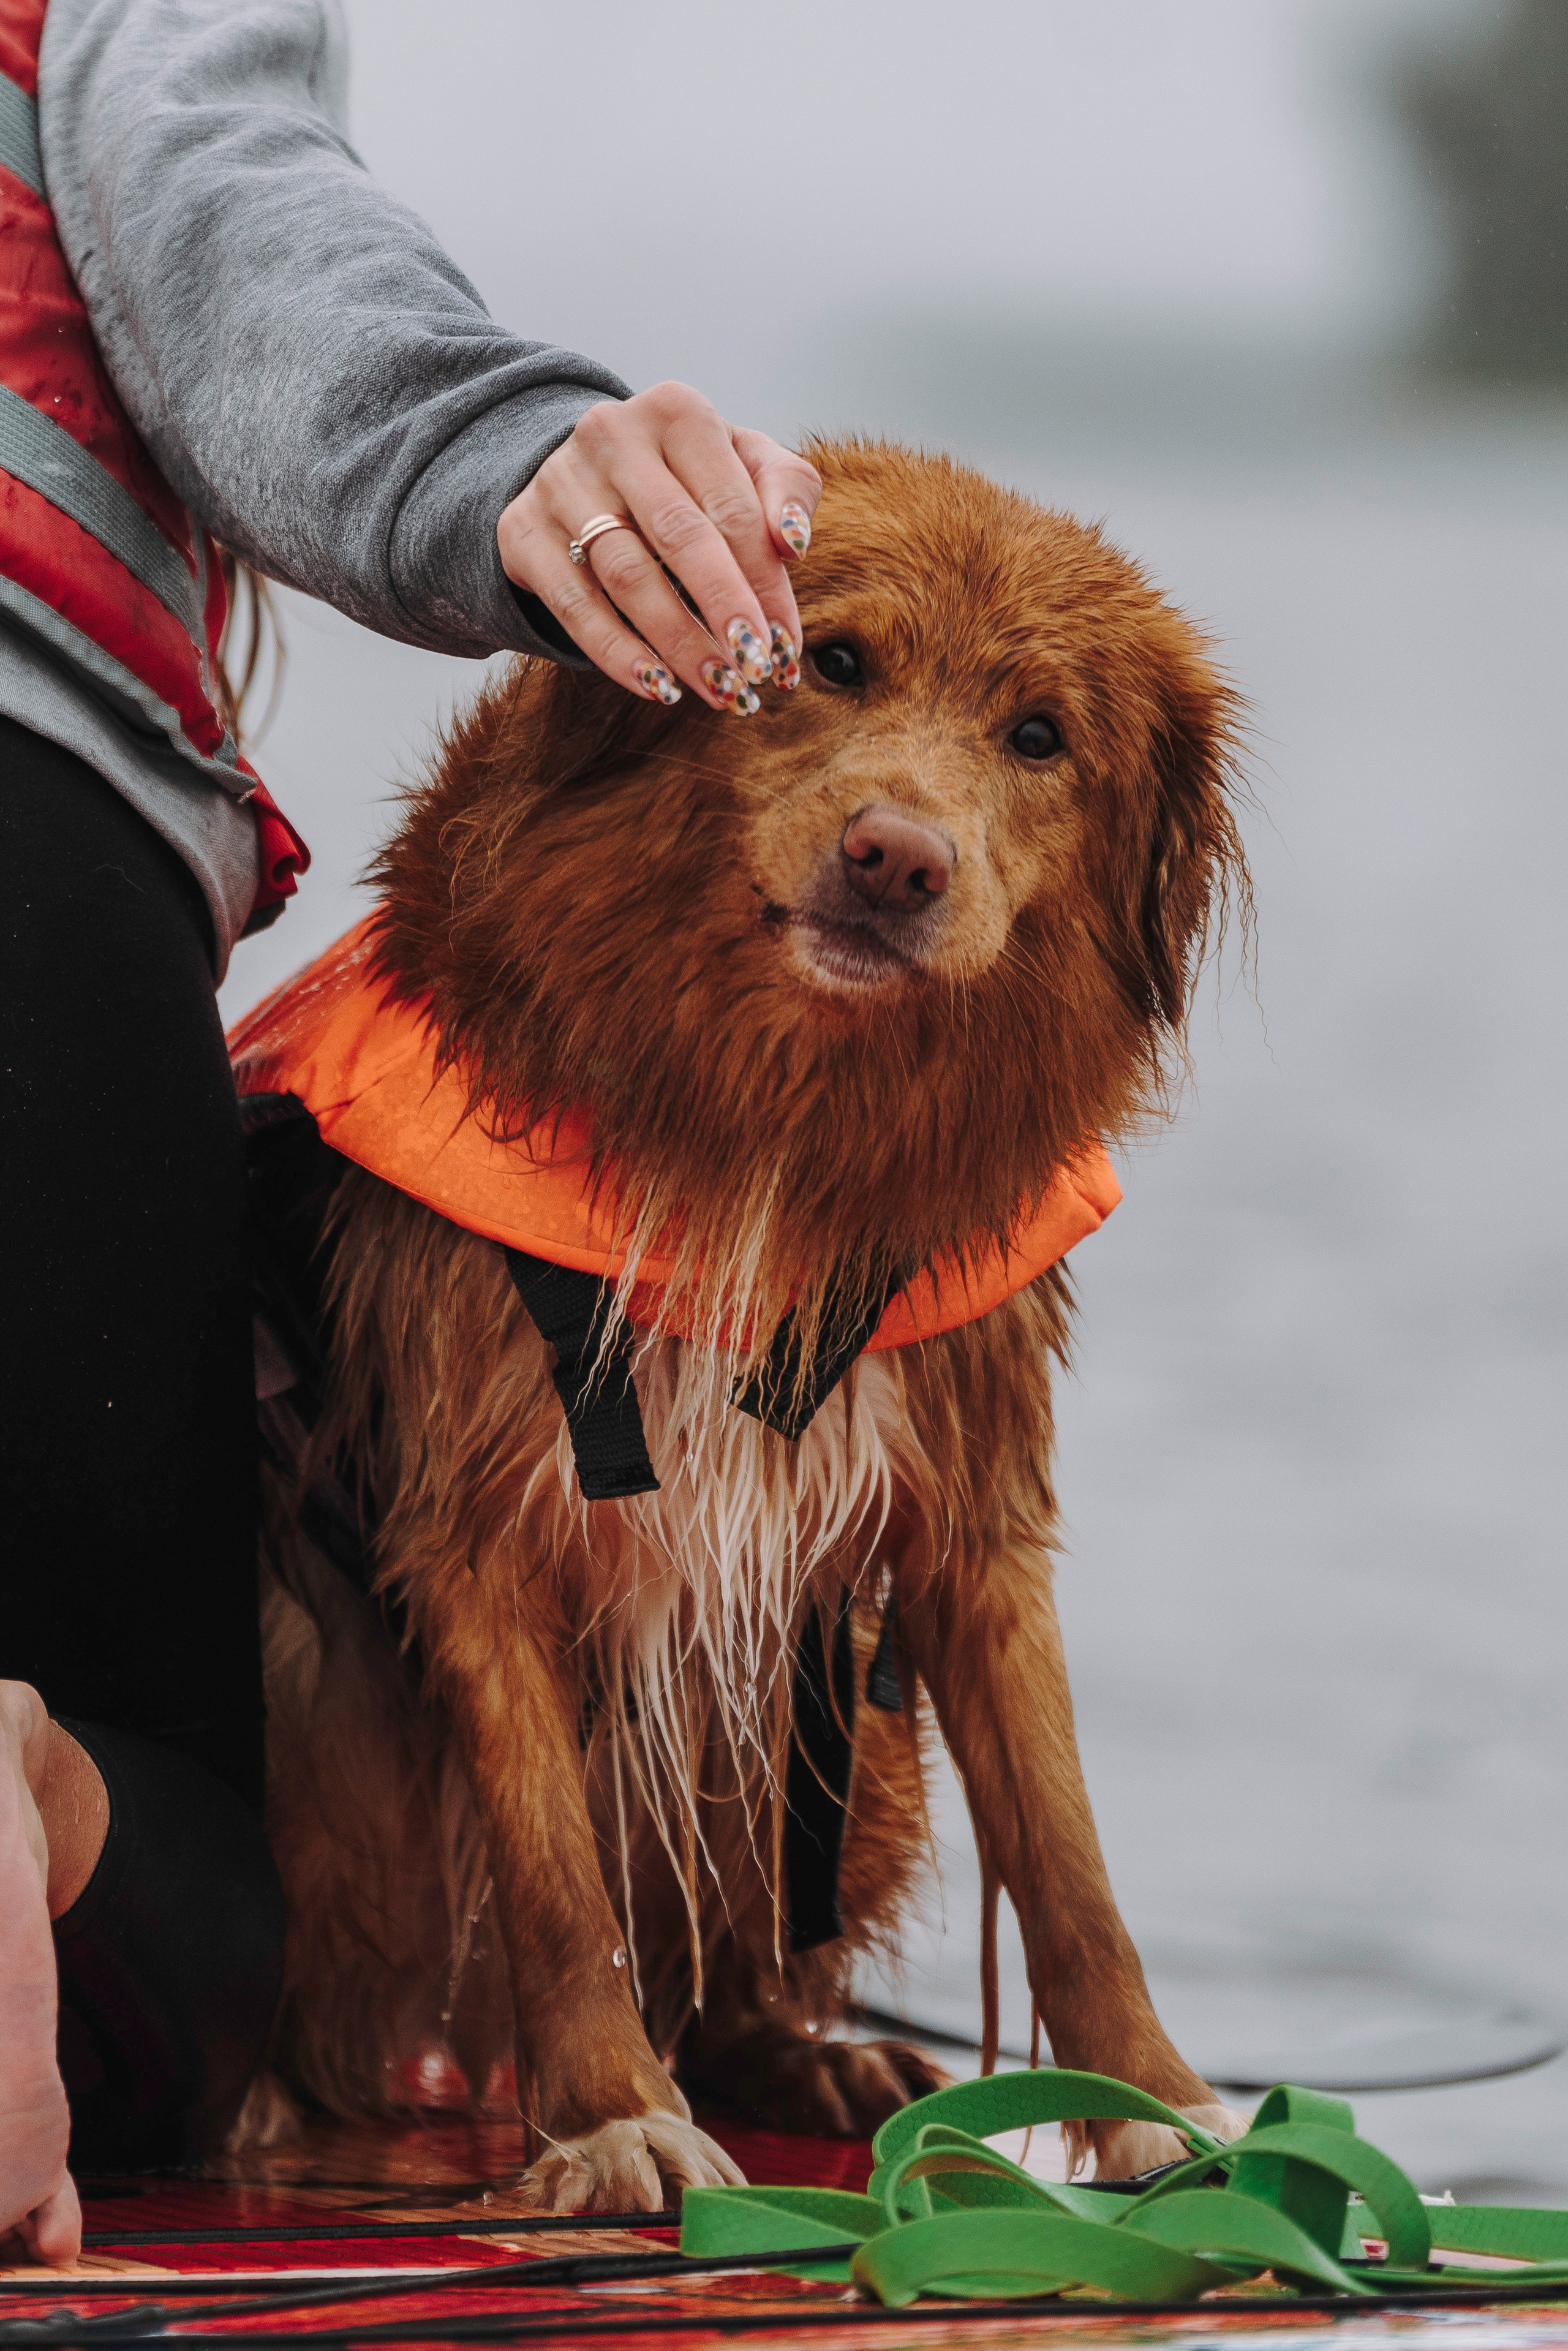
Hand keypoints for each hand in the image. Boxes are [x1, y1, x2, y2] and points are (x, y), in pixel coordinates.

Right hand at [497, 382, 820, 713]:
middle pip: (681, 537)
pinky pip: (575, 606)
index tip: (785, 645)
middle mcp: (613, 435)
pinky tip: (658, 685)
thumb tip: (792, 543)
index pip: (733, 509)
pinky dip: (619, 653)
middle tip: (755, 669)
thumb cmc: (685, 476)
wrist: (584, 471)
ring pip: (628, 577)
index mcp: (677, 412)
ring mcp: (561, 483)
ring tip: (719, 689)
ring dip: (680, 643)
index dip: (766, 584)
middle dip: (725, 611)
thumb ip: (784, 488)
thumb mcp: (742, 462)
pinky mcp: (523, 531)